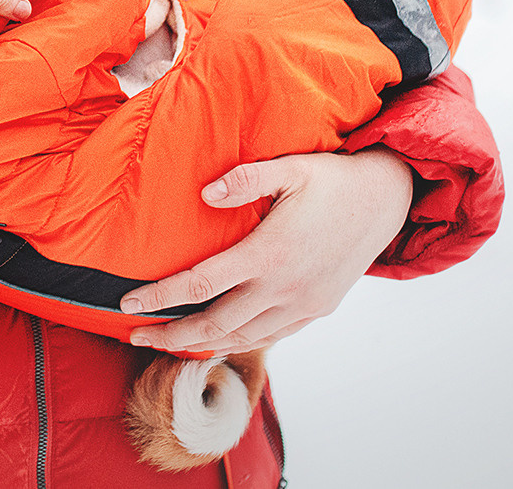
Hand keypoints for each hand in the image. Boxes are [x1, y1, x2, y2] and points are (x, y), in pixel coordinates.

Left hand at [118, 148, 413, 355]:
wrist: (386, 202)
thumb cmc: (333, 180)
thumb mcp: (291, 167)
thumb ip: (246, 178)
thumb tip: (205, 193)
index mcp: (269, 254)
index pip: (200, 285)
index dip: (159, 298)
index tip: (126, 305)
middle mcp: (284, 288)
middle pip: (215, 326)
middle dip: (170, 337)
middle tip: (133, 337)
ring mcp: (302, 305)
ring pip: (242, 339)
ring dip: (200, 346)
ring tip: (165, 344)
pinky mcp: (315, 311)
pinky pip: (268, 338)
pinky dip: (236, 344)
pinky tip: (216, 340)